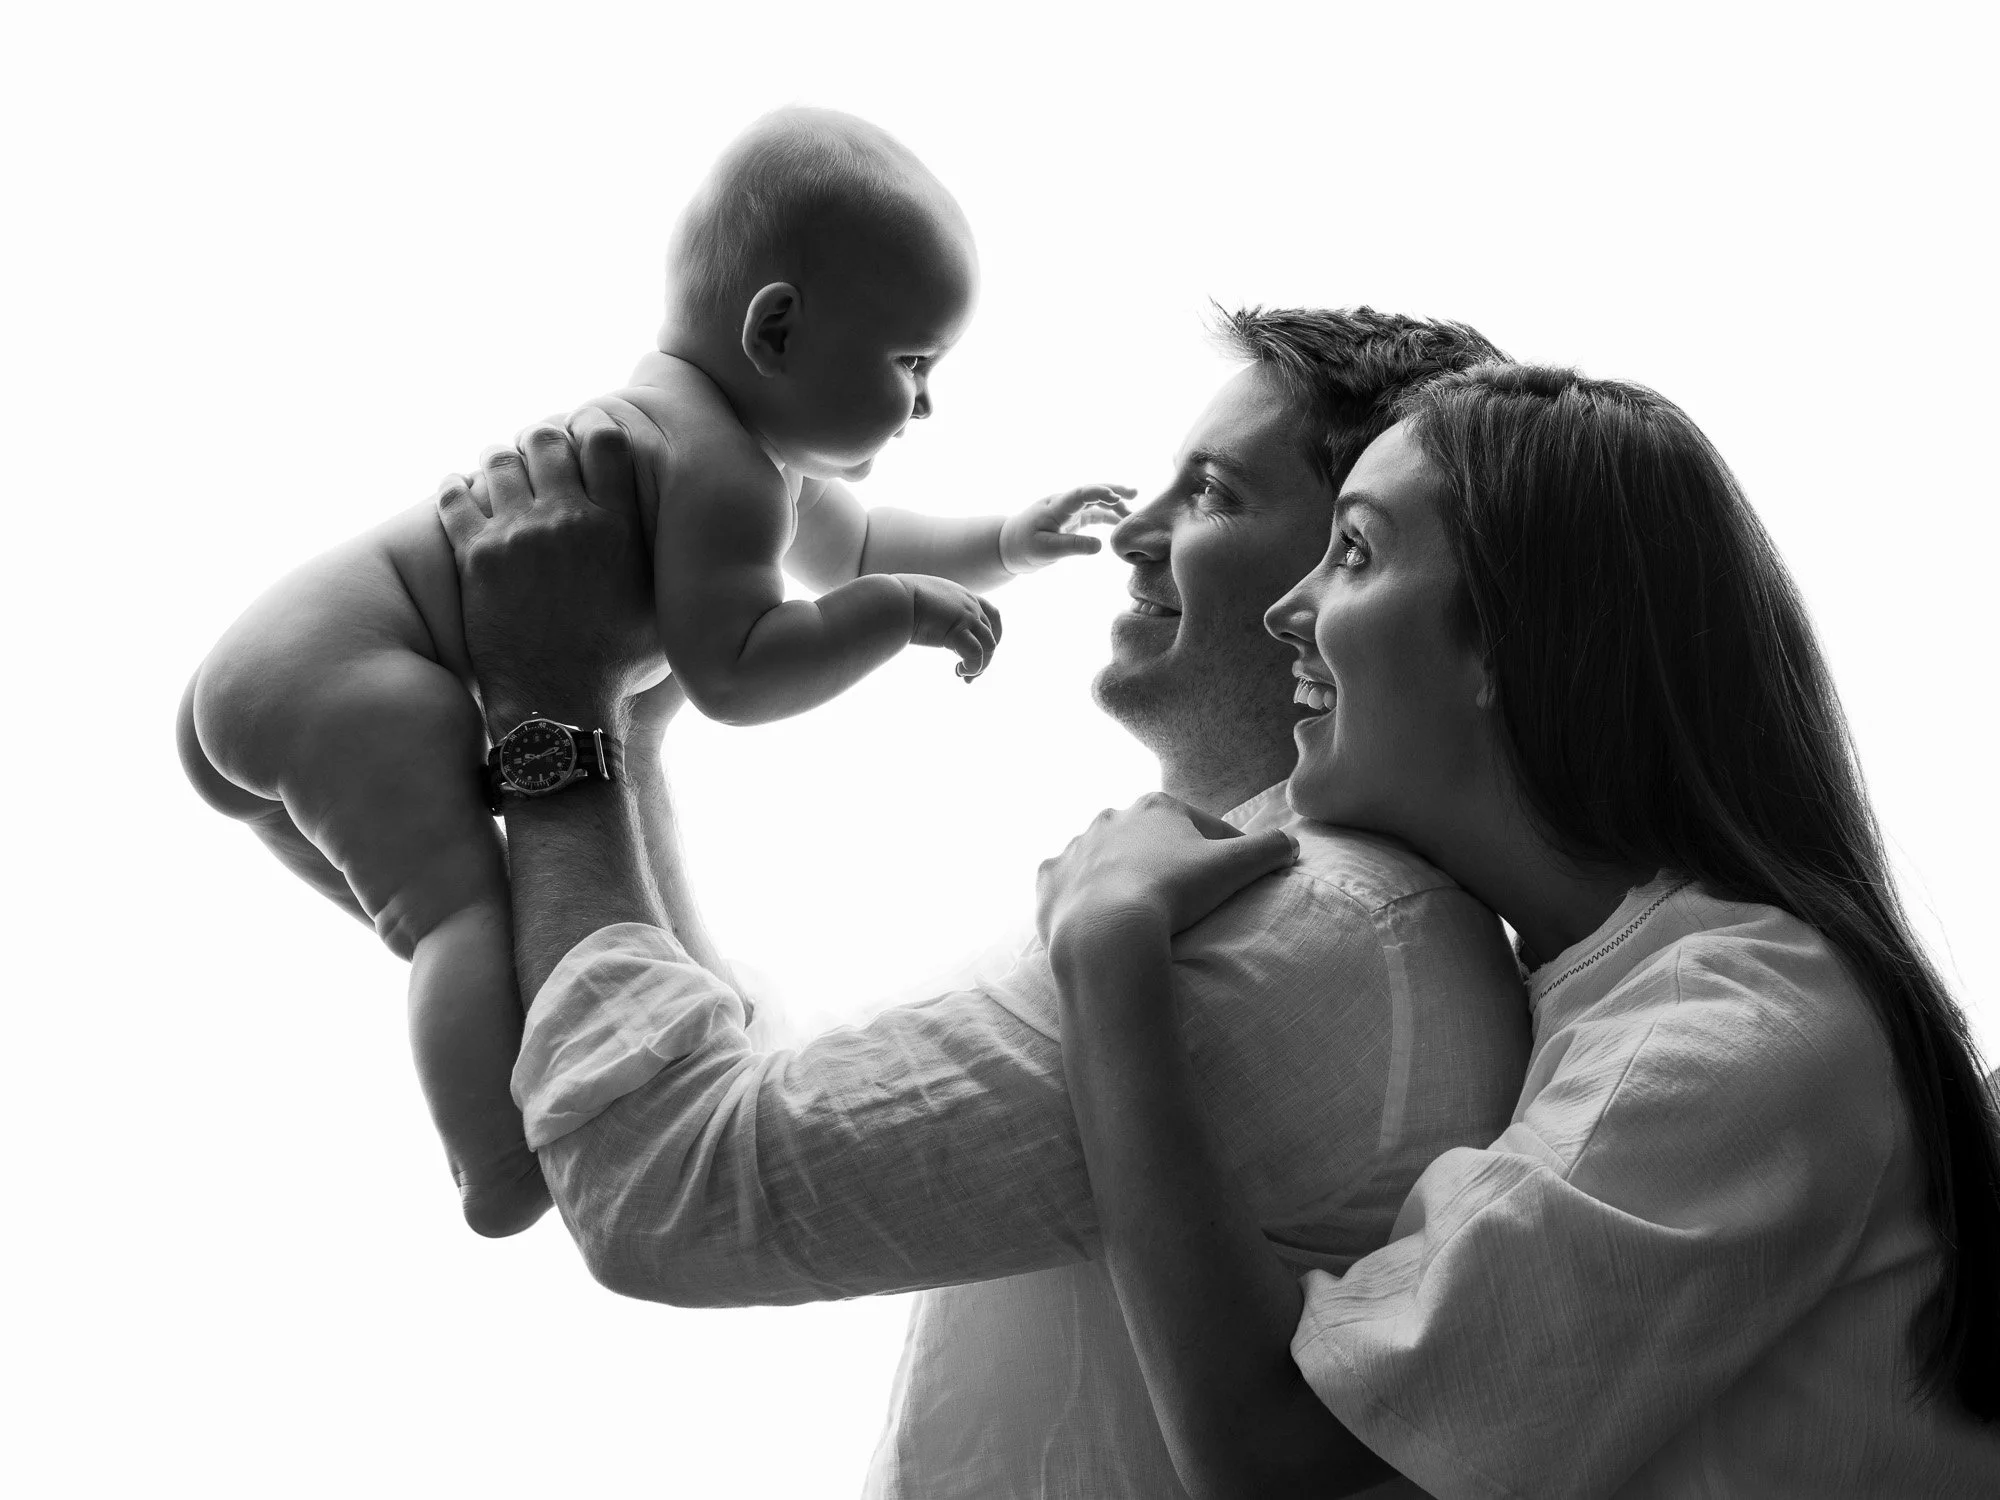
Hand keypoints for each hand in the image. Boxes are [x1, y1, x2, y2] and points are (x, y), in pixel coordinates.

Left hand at [435, 409, 666, 730]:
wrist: (559, 706)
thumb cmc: (617, 666)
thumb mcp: (661, 610)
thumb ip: (664, 564)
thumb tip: (684, 539)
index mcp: (616, 527)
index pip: (605, 442)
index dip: (594, 430)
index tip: (586, 437)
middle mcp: (567, 521)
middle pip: (548, 441)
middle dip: (543, 441)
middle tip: (539, 452)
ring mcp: (517, 536)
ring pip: (499, 461)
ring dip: (500, 459)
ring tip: (500, 466)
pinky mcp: (476, 557)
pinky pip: (454, 500)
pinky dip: (454, 488)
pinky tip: (457, 488)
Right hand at [897, 574, 1002, 679]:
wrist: (891, 600)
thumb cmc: (898, 602)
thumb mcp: (925, 603)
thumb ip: (934, 612)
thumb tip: (926, 625)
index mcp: (962, 596)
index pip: (991, 614)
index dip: (994, 634)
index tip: (983, 651)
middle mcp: (970, 604)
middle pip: (992, 634)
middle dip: (985, 657)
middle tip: (968, 674)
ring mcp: (967, 616)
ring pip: (989, 645)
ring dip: (980, 665)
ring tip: (964, 676)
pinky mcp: (958, 630)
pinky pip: (976, 654)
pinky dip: (973, 666)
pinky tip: (959, 671)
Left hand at [999, 484, 1135, 573]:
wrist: (1009, 546)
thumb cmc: (1024, 547)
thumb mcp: (1047, 550)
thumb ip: (1073, 546)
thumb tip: (1100, 545)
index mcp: (1056, 507)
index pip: (1080, 494)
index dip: (1098, 492)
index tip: (1116, 496)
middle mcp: (1064, 504)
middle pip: (1091, 492)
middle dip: (1113, 490)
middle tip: (1134, 492)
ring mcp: (1069, 510)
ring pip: (1096, 502)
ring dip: (1114, 504)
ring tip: (1133, 513)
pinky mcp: (1072, 519)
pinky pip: (1094, 514)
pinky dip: (1108, 516)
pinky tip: (1122, 522)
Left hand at [1036, 793, 1298, 949]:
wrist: (1106, 931)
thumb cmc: (1174, 892)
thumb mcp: (1236, 867)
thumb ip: (1270, 849)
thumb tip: (1293, 844)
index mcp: (1156, 806)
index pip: (1201, 827)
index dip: (1223, 853)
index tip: (1232, 880)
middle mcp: (1111, 816)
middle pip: (1149, 840)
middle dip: (1165, 861)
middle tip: (1182, 897)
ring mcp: (1075, 847)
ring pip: (1104, 859)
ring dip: (1119, 877)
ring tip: (1137, 909)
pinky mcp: (1048, 879)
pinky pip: (1066, 883)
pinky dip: (1079, 895)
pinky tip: (1093, 914)